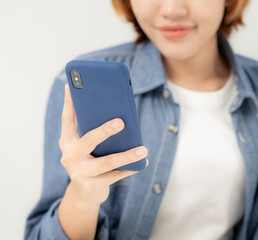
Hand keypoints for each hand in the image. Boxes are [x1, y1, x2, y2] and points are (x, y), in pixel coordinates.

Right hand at [59, 84, 147, 205]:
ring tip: (143, 149)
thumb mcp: (85, 148)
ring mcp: (80, 172)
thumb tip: (118, 114)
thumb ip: (93, 132)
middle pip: (89, 141)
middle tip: (121, 122)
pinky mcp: (93, 185)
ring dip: (127, 155)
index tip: (71, 87)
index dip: (69, 103)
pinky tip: (142, 163)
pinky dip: (131, 168)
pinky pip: (116, 175)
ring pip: (108, 162)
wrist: (84, 194)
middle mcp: (70, 157)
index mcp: (67, 142)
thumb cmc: (89, 162)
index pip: (67, 120)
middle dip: (105, 131)